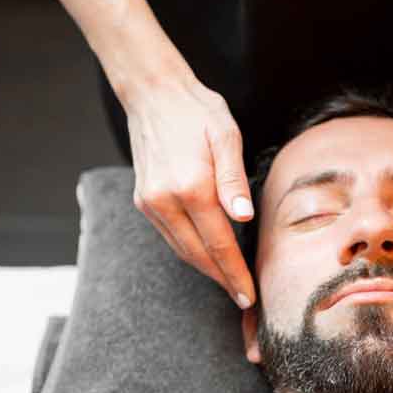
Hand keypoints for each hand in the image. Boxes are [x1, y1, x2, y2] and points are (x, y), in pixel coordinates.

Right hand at [124, 70, 256, 307]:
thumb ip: (234, 179)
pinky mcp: (143, 200)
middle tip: (244, 299)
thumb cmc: (197, 110)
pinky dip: (190, 250)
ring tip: (230, 282)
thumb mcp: (226, 136)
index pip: (219, 244)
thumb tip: (243, 218)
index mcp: (191, 187)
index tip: (249, 295)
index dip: (235, 273)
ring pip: (182, 249)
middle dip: (222, 279)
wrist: (154, 93)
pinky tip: (208, 254)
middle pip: (198, 255)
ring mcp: (150, 202)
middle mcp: (164, 200)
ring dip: (206, 268)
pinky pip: (170, 236)